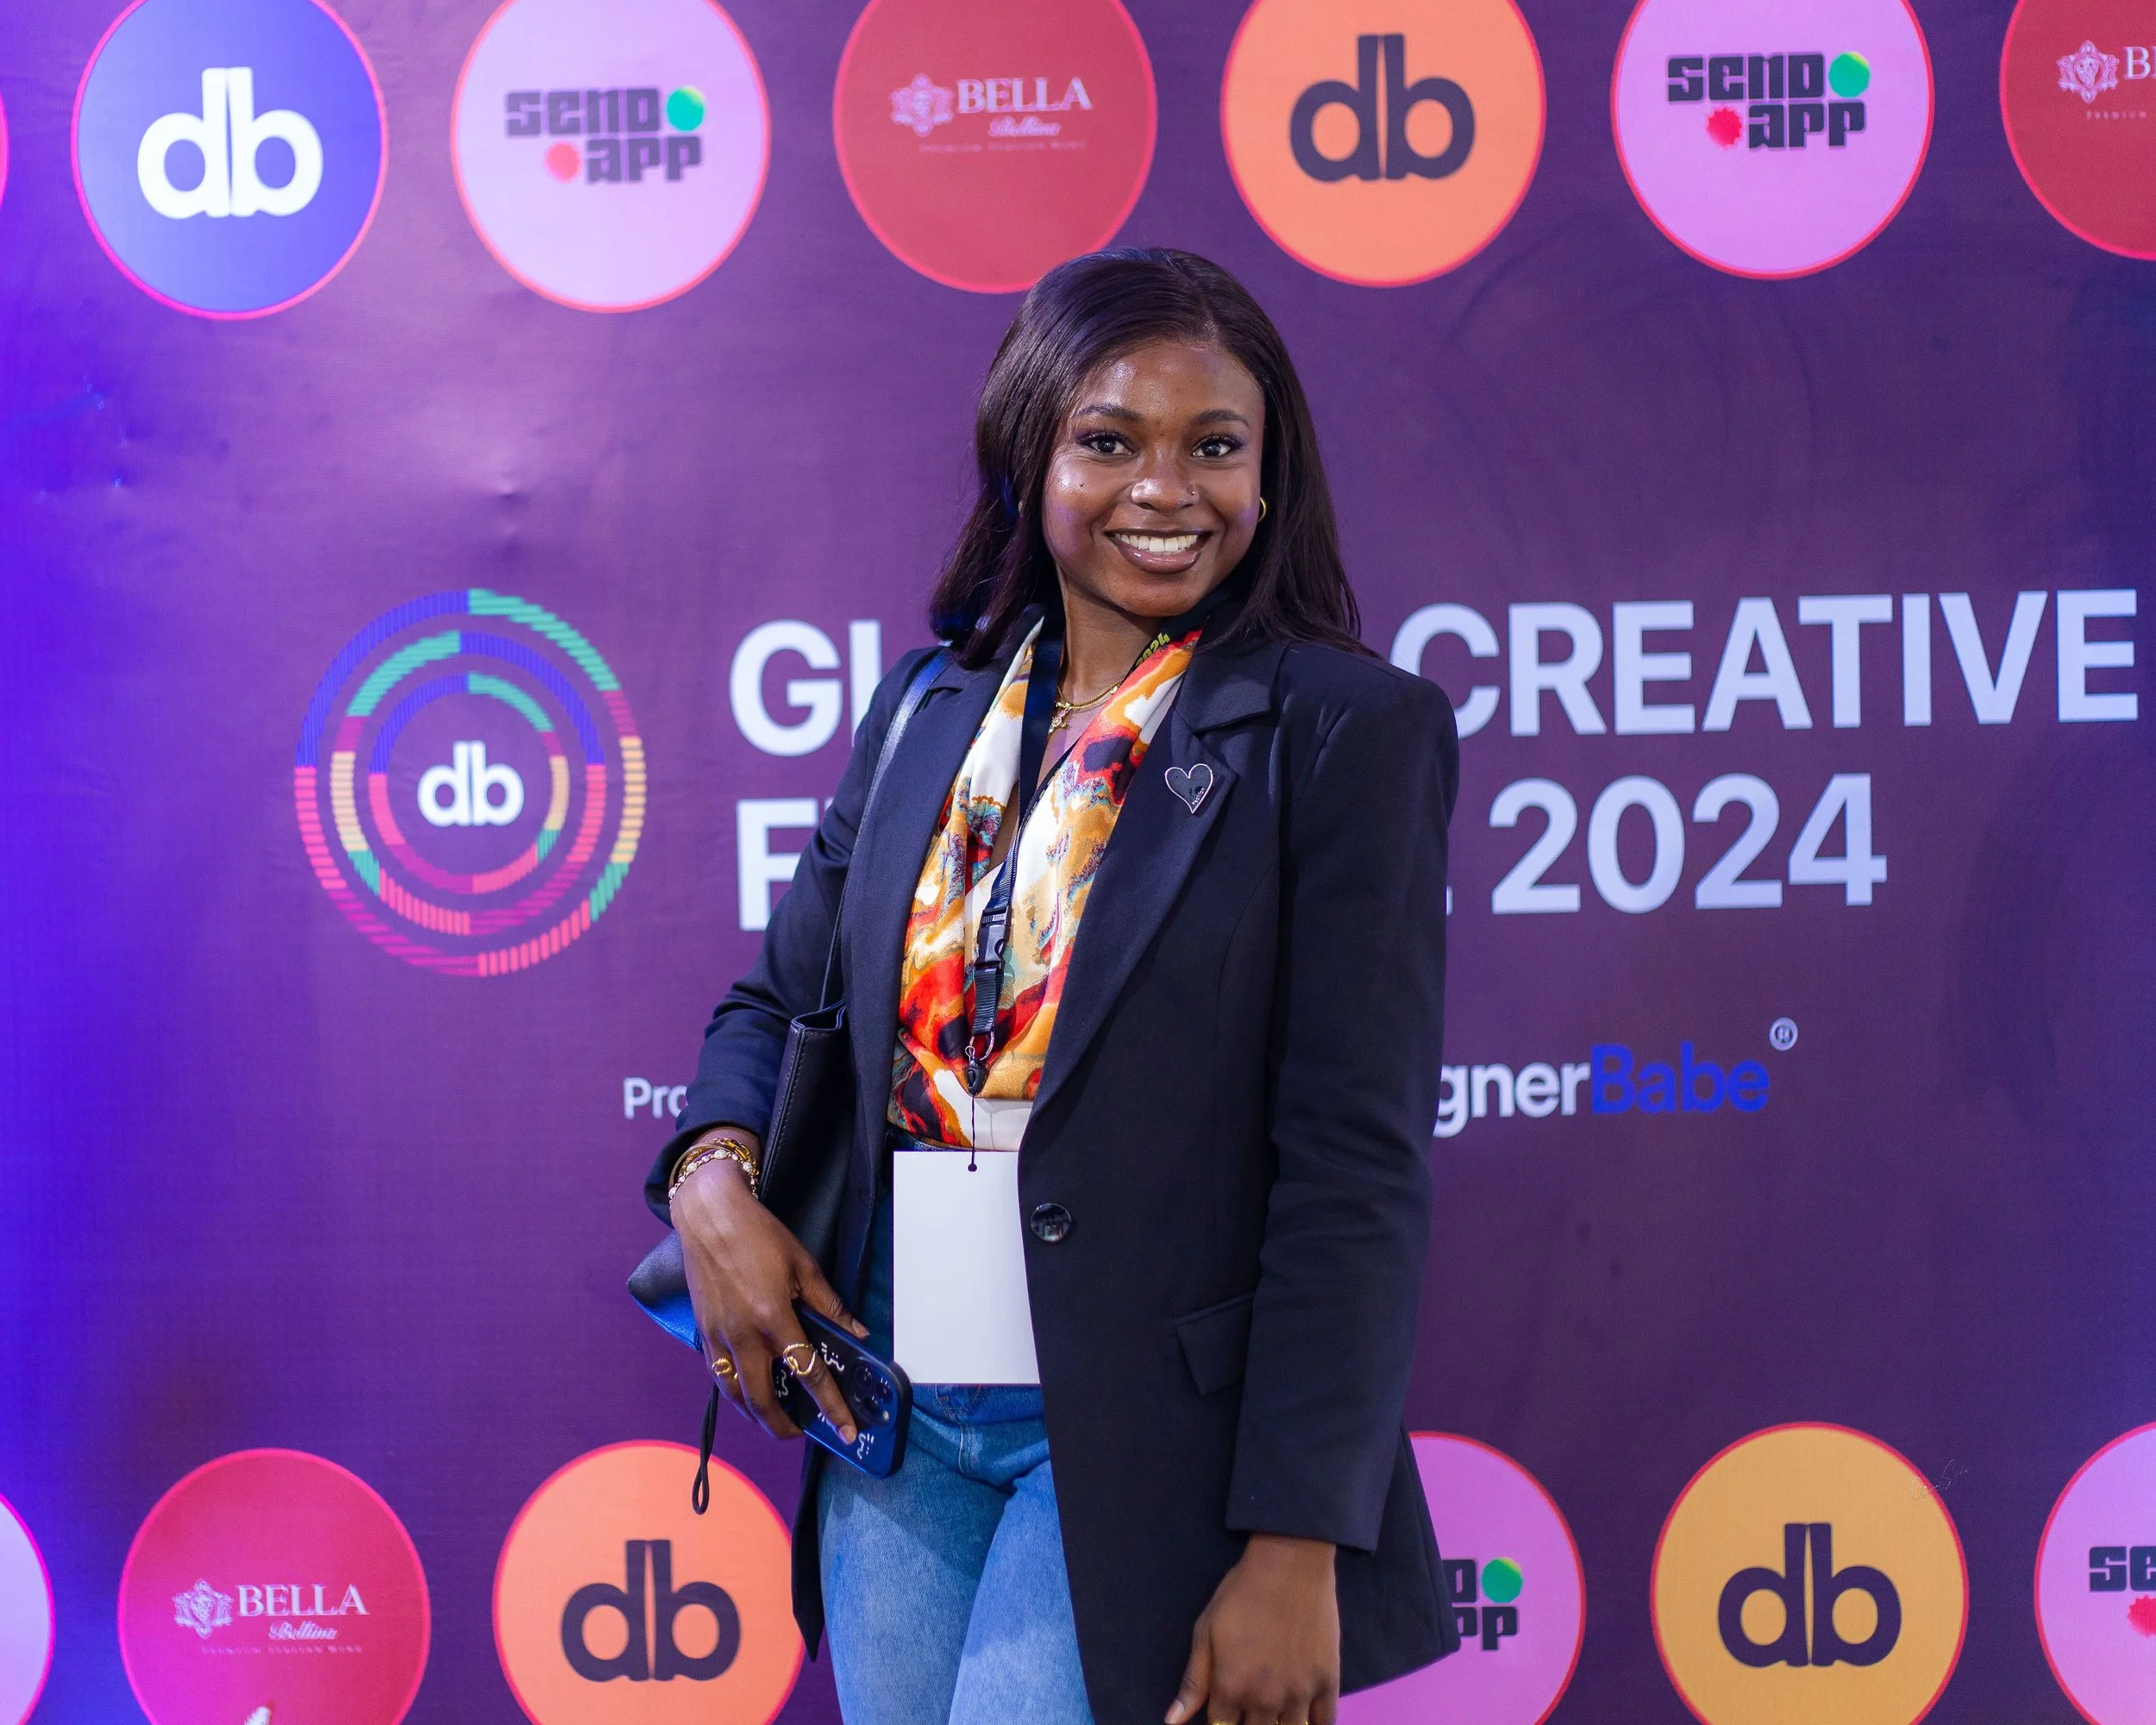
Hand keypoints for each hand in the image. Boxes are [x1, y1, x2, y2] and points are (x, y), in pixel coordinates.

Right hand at [669, 1133, 867, 1443]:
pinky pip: (718, 1374)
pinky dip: (733, 1390)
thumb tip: (857, 1332)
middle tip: (802, 1432)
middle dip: (783, 1426)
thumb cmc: (759, 1235)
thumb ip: (829, 1304)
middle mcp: (743, 1336)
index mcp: (774, 1319)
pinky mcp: (703, 1332)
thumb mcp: (803, 1265)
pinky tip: (745, 1390)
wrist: (710, 1216)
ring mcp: (719, 1337)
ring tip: (774, 1419)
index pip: (808, 1375)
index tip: (844, 1431)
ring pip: (735, 1394)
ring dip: (755, 1414)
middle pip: (763, 1400)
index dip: (830, 1407)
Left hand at [1167, 1534, 1338, 1724]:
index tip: (1224, 1707)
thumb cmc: (1241, 1594)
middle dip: (1248, 1722)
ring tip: (1273, 1706)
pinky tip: (1305, 1717)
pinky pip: (1325, 1722)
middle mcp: (1265, 1700)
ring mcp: (1300, 1694)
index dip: (1221, 1720)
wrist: (1289, 1565)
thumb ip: (1193, 1681)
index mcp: (1231, 1688)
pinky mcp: (1328, 1682)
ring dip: (1278, 1724)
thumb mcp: (1206, 1631)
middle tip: (1250, 1698)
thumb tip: (1172, 1721)